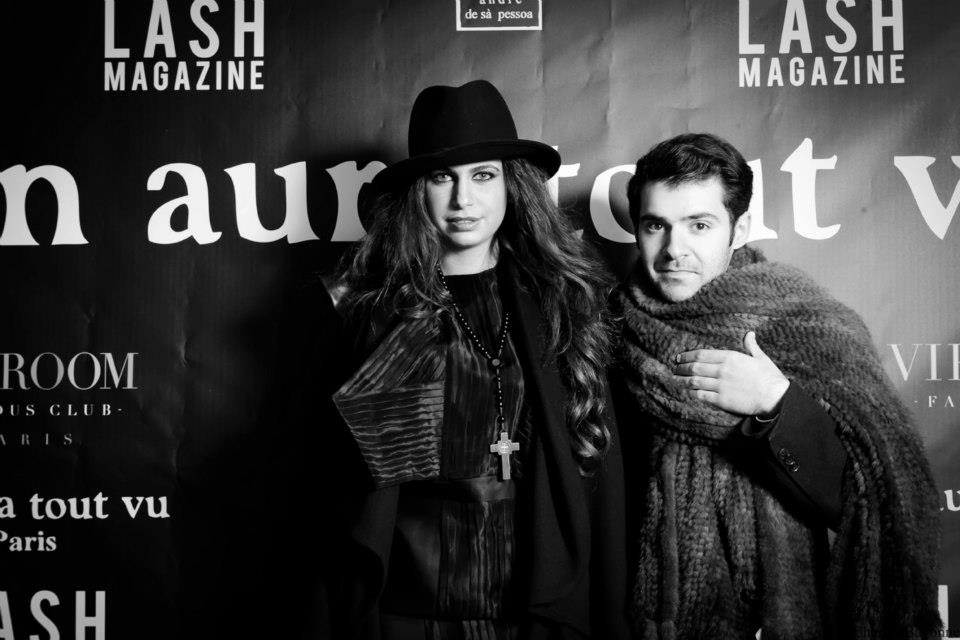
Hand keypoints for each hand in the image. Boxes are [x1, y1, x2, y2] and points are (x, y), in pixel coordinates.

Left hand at [673, 331, 789, 415]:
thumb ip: (751, 345)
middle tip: (675, 368)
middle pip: (695, 367)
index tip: (679, 357)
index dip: (687, 356)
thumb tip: (750, 334)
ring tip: (675, 379)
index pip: (702, 354)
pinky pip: (701, 395)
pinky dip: (691, 393)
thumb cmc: (770, 377)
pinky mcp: (721, 400)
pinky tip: (686, 392)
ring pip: (694, 381)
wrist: (775, 398)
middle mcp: (722, 370)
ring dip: (682, 380)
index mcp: (730, 357)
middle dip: (681, 368)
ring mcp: (720, 385)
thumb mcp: (760, 358)